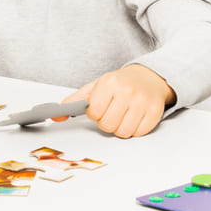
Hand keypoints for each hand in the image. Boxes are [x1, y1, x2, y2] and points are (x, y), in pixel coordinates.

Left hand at [56, 64, 175, 138]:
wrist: (148, 77)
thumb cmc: (119, 84)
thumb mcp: (96, 87)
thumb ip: (75, 101)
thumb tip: (56, 116)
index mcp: (109, 83)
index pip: (94, 112)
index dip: (95, 114)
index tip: (100, 108)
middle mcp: (126, 90)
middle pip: (108, 125)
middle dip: (107, 123)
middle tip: (112, 112)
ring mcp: (142, 101)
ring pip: (123, 132)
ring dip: (120, 128)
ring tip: (123, 115)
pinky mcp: (155, 112)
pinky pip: (138, 133)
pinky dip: (134, 130)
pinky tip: (134, 117)